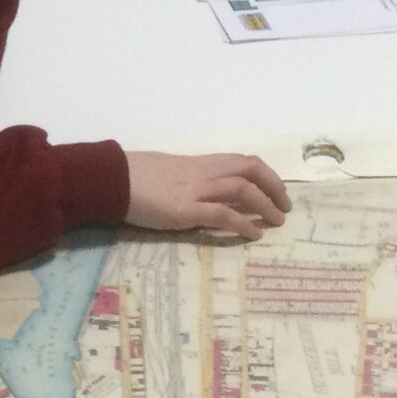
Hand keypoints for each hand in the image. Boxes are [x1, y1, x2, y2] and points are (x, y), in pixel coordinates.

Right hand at [122, 152, 290, 238]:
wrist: (111, 180)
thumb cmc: (133, 176)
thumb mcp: (169, 171)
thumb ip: (190, 179)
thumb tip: (205, 191)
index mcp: (199, 163)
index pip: (243, 162)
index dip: (266, 175)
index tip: (276, 189)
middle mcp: (203, 173)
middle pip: (251, 171)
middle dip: (274, 188)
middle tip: (285, 207)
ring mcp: (195, 191)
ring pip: (243, 191)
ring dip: (266, 206)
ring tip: (276, 222)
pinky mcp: (184, 210)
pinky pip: (222, 215)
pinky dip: (243, 224)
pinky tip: (253, 235)